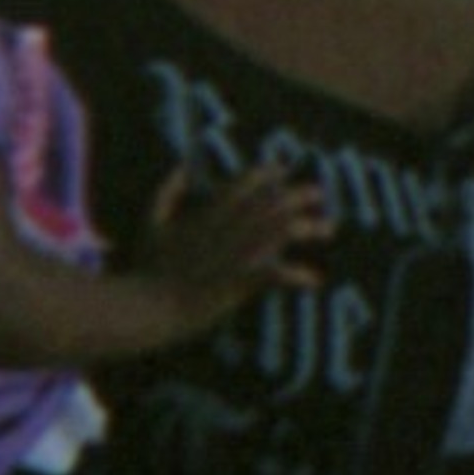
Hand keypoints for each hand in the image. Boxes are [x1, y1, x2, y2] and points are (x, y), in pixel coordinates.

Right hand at [141, 162, 330, 314]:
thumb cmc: (147, 268)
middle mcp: (225, 230)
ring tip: (327, 229)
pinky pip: (273, 275)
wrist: (145, 307)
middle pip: (269, 203)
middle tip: (319, 193)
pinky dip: (296, 275)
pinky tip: (315, 279)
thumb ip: (167, 192)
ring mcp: (233, 255)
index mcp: (207, 215)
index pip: (242, 184)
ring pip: (278, 232)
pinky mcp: (236, 282)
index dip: (265, 174)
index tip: (282, 170)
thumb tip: (180, 167)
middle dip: (298, 195)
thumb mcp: (152, 223)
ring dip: (306, 227)